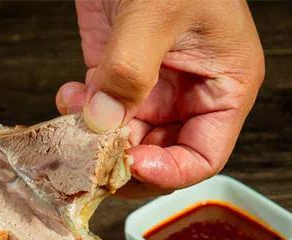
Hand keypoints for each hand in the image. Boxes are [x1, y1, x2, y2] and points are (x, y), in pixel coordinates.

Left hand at [56, 0, 264, 191]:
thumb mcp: (157, 12)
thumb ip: (130, 72)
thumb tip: (105, 122)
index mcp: (222, 87)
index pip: (202, 157)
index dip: (168, 172)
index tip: (132, 165)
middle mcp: (188, 95)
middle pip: (158, 158)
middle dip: (121, 162)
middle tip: (92, 158)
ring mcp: (149, 90)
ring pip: (122, 143)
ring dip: (93, 142)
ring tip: (74, 122)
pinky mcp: (116, 79)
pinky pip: (98, 118)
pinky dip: (78, 117)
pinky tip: (69, 97)